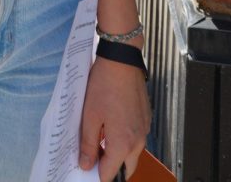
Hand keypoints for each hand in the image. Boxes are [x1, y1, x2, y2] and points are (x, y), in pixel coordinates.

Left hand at [78, 56, 150, 180]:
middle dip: (110, 168)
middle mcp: (138, 141)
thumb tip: (86, 165)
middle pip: (125, 168)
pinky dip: (124, 140)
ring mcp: (144, 130)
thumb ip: (88, 143)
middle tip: (92, 157)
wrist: (122, 60)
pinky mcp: (146, 119)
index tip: (85, 169)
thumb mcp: (89, 115)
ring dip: (117, 153)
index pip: (110, 173)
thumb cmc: (103, 86)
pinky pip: (136, 138)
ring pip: (132, 153)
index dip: (96, 174)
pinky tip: (110, 125)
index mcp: (123, 144)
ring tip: (98, 139)